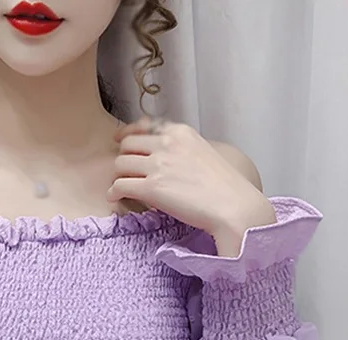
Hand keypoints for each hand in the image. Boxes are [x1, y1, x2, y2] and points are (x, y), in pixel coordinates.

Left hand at [109, 118, 276, 254]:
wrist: (233, 206)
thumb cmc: (224, 187)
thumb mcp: (204, 154)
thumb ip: (182, 151)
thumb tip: (164, 159)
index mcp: (181, 133)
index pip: (145, 125)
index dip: (128, 132)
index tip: (120, 139)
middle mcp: (167, 143)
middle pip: (128, 145)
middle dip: (125, 158)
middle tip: (126, 172)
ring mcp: (158, 165)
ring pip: (120, 164)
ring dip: (119, 176)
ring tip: (123, 188)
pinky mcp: (151, 188)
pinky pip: (120, 186)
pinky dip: (114, 193)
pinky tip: (115, 198)